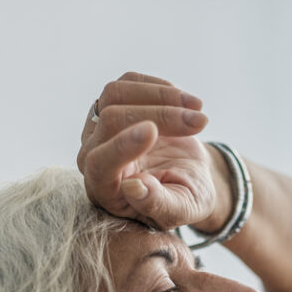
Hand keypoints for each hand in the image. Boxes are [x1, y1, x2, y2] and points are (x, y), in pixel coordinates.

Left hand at [77, 72, 218, 230]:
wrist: (188, 179)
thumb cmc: (183, 199)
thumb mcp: (180, 210)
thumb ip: (158, 205)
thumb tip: (134, 188)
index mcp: (104, 190)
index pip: (99, 164)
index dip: (122, 146)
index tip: (152, 132)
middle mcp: (92, 156)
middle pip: (111, 121)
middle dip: (160, 116)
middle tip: (199, 122)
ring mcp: (99, 126)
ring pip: (115, 94)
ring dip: (161, 96)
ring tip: (197, 108)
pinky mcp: (113, 103)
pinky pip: (128, 81)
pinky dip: (160, 87)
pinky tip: (184, 102)